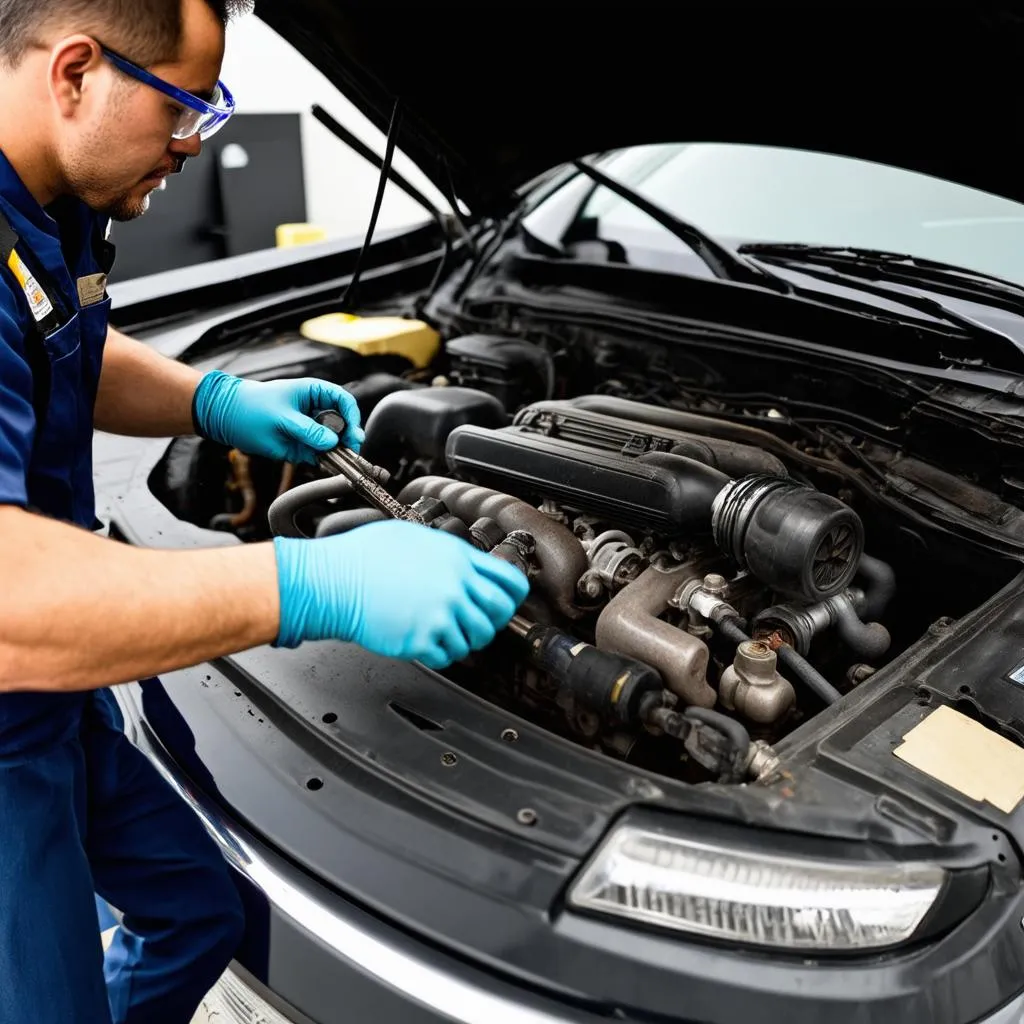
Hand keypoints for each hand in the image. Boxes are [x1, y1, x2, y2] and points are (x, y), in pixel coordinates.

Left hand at [192, 370, 364, 463]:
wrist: (225, 418)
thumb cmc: (251, 407)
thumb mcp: (281, 418)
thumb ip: (308, 431)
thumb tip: (332, 443)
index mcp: (313, 393)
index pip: (343, 401)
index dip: (352, 416)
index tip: (353, 434)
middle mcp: (314, 410)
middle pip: (342, 423)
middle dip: (347, 437)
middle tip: (349, 450)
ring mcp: (308, 429)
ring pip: (333, 441)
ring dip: (337, 452)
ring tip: (340, 460)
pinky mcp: (301, 446)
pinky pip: (319, 454)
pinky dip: (325, 461)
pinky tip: (328, 465)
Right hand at [273, 521, 530, 668]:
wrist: (335, 581)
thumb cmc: (364, 556)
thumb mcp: (416, 538)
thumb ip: (449, 553)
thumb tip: (466, 564)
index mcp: (458, 558)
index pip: (510, 582)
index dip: (511, 596)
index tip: (504, 603)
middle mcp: (455, 586)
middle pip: (499, 615)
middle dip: (491, 621)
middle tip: (475, 622)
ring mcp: (441, 614)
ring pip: (476, 640)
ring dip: (462, 639)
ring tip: (443, 631)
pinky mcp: (423, 639)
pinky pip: (448, 656)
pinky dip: (439, 653)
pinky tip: (424, 640)